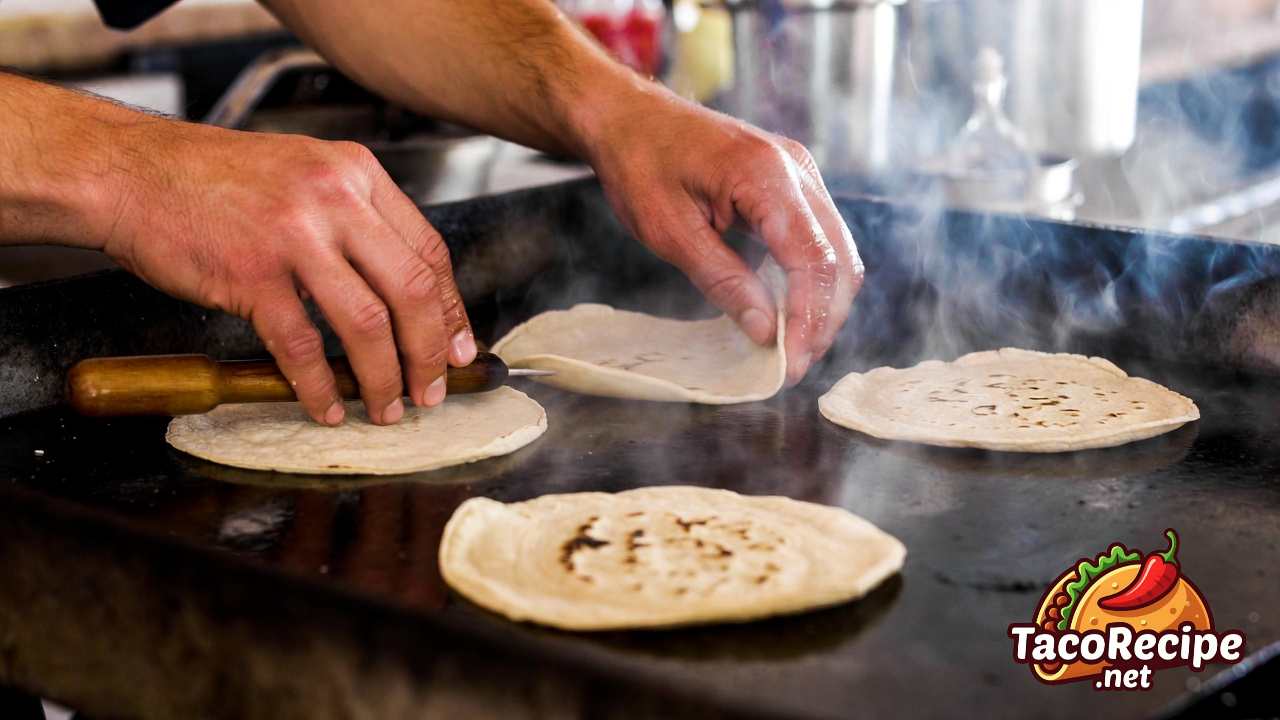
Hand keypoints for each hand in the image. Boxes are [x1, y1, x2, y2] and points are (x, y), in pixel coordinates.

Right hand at [96, 119, 475, 424]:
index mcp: (357, 174)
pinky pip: (302, 346)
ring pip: (367, 323)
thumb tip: (401, 287)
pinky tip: (327, 407)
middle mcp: (335, 200)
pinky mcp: (252, 274)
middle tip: (431, 390)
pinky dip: (320, 387)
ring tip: (386, 407)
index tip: (458, 347)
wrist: (132, 171)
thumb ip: (355, 218)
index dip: (450, 309)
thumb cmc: (214, 180)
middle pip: (410, 290)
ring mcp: (295, 236)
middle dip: (430, 352)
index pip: (428, 251)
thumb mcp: (304, 174)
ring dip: (383, 377)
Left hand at [581, 86, 863, 384]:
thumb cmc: (640, 163)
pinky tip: (785, 311)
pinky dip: (809, 280)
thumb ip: (723, 280)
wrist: (628, 115)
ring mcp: (800, 173)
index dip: (809, 319)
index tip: (791, 365)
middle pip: (839, 258)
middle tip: (793, 366)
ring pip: (837, 250)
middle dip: (823, 319)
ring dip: (821, 303)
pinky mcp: (792, 182)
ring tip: (792, 347)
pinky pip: (818, 238)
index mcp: (767, 175)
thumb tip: (765, 331)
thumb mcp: (670, 231)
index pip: (813, 259)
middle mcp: (797, 169)